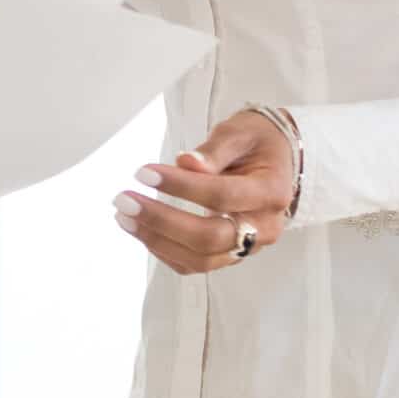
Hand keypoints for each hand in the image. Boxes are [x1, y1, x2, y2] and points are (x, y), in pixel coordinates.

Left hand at [112, 109, 295, 276]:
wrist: (275, 161)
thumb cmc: (255, 142)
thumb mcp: (239, 132)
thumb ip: (214, 150)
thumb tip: (186, 162)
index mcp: (271, 192)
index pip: (222, 195)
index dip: (180, 186)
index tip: (143, 172)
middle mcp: (265, 227)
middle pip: (210, 237)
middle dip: (162, 221)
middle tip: (123, 200)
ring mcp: (249, 246)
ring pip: (200, 259)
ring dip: (156, 240)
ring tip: (123, 216)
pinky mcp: (231, 254)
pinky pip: (195, 264)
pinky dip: (164, 251)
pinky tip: (140, 229)